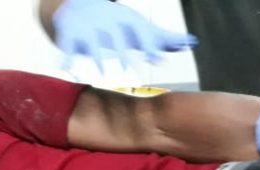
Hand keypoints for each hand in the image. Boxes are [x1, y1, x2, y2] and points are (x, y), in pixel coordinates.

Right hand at [52, 0, 196, 72]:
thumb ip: (163, 37)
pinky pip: (67, 47)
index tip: (160, 60)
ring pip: (92, 43)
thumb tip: (193, 42)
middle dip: (125, 53)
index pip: (141, 33)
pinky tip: (70, 71)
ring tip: (102, 72)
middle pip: (117, 38)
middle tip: (133, 72)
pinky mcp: (69, 32)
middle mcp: (108, 22)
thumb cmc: (115, 20)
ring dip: (96, 57)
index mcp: (126, 21)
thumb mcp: (138, 26)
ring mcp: (88, 27)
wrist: (79, 3)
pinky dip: (67, 58)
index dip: (151, 46)